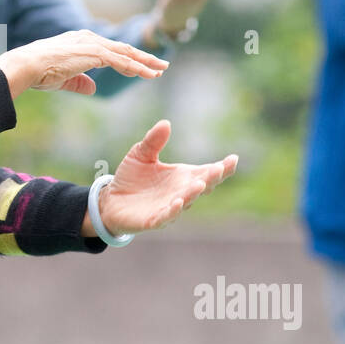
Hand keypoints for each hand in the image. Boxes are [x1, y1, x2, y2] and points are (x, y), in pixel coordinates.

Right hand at [0, 29, 167, 96]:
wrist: (27, 65)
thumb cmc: (39, 72)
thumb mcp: (63, 79)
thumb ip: (79, 82)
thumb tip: (92, 88)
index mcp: (81, 42)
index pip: (111, 49)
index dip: (128, 58)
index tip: (143, 66)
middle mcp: (89, 39)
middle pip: (123, 48)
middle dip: (143, 57)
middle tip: (161, 65)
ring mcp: (92, 44)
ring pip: (126, 53)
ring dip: (145, 62)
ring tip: (161, 70)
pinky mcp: (94, 53)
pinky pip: (122, 61)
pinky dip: (137, 68)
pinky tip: (148, 74)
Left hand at [84, 120, 237, 236]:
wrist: (111, 200)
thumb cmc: (132, 177)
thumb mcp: (140, 154)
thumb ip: (153, 141)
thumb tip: (166, 123)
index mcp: (182, 177)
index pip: (207, 173)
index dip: (222, 168)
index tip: (233, 159)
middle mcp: (180, 193)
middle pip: (201, 187)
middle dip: (211, 179)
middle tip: (219, 169)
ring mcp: (169, 207)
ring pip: (185, 202)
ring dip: (192, 194)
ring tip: (200, 185)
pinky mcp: (153, 220)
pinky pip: (165, 217)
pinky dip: (172, 211)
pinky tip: (177, 203)